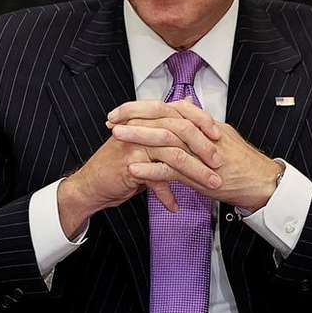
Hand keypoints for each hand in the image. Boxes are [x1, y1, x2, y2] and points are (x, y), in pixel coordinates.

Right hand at [56, 124, 221, 238]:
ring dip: (195, 172)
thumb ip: (167, 126)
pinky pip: (155, 179)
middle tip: (219, 163)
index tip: (220, 136)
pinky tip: (175, 205)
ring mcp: (135, 145)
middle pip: (180, 131)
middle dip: (203, 148)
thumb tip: (190, 107)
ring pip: (173, 155)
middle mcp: (142, 127)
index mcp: (147, 118)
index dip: (201, 122)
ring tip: (211, 185)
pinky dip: (167, 194)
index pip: (180, 113)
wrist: (91, 185)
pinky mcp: (129, 165)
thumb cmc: (120, 164)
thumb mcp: (146, 141)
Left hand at [108, 99, 280, 211]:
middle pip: (164, 116)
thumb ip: (200, 120)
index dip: (144, 107)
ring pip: (166, 138)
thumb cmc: (241, 163)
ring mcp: (201, 152)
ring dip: (139, 136)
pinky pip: (172, 169)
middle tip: (112, 118)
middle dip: (135, 116)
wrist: (262, 182)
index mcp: (204, 122)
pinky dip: (151, 168)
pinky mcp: (202, 174)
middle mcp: (202, 132)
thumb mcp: (221, 134)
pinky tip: (134, 167)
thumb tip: (185, 103)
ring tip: (117, 136)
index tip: (123, 111)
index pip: (169, 106)